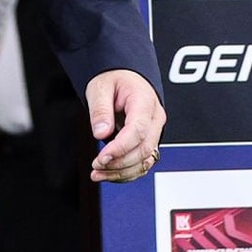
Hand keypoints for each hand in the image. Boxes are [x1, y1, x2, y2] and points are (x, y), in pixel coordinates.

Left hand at [85, 69, 165, 183]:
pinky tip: (109, 174)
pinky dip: (127, 172)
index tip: (101, 157)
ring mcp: (154, 131)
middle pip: (143, 149)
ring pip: (145, 160)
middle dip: (119, 162)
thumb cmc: (114, 79)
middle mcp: (155, 119)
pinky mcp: (148, 141)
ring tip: (98, 174)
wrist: (124, 76)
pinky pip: (142, 162)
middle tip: (96, 165)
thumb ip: (100, 110)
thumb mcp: (100, 87)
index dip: (120, 148)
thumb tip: (101, 134)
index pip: (137, 130)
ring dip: (122, 172)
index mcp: (145, 101)